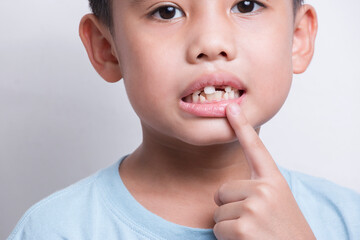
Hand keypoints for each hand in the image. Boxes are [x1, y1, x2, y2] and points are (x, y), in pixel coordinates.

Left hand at [213, 103, 314, 239]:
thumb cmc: (284, 232)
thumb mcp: (278, 203)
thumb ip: (258, 189)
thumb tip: (227, 190)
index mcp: (274, 182)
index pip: (255, 149)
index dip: (241, 126)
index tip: (231, 107)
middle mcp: (264, 189)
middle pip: (222, 191)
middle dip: (230, 209)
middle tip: (253, 222)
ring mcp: (254, 207)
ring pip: (218, 212)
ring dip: (230, 225)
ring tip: (253, 233)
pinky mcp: (243, 227)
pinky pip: (217, 228)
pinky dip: (227, 239)